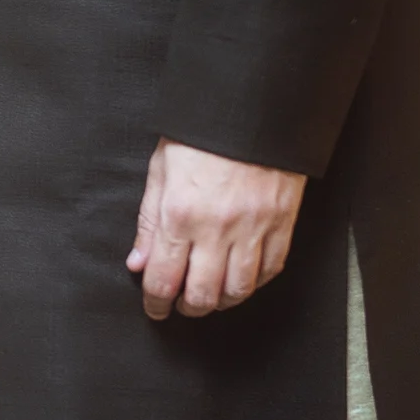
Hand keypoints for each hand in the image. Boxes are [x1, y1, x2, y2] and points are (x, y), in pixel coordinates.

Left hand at [128, 139, 305, 321]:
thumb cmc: (201, 136)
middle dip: (187, 309)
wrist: (251, 110)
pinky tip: (240, 280)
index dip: (155, 303)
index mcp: (179, 214)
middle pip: (201, 295)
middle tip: (181, 306)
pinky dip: (254, 284)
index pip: (163, 280)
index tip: (154, 309)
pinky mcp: (281, 224)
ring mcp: (253, 228)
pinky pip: (270, 271)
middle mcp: (216, 228)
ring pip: (238, 291)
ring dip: (220, 302)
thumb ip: (148, 221)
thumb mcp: (160, 170)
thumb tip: (138, 263)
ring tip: (210, 297)